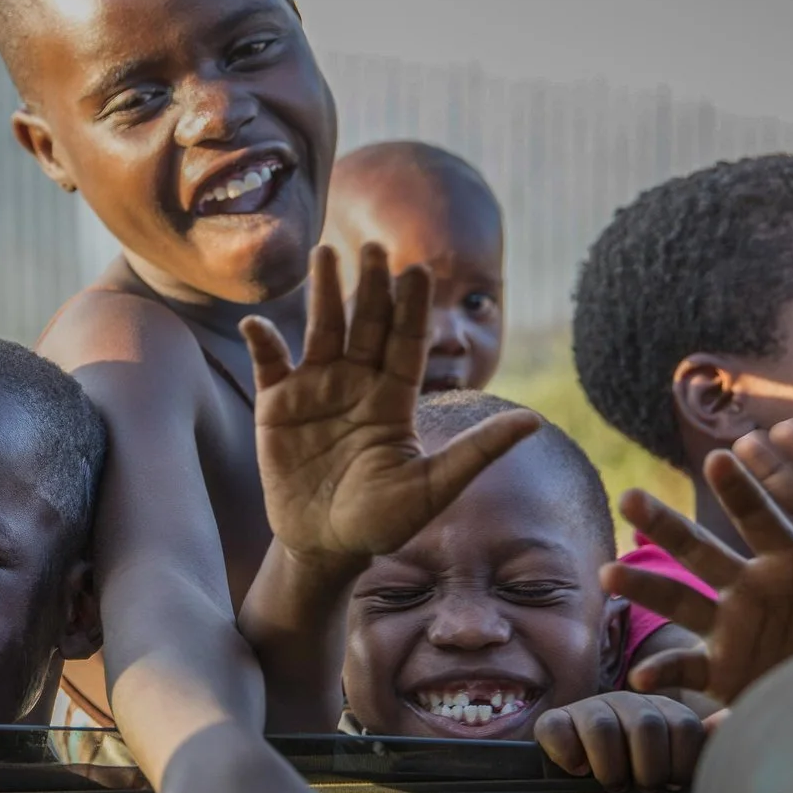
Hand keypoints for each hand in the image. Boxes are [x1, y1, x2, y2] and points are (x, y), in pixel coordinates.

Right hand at [243, 244, 537, 569]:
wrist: (325, 544)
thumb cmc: (382, 521)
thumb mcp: (432, 489)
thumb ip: (477, 452)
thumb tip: (535, 421)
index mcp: (394, 398)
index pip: (407, 342)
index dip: (413, 307)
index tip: (419, 270)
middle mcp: (356, 382)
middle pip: (367, 324)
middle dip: (373, 285)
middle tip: (376, 247)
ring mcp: (315, 389)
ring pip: (322, 329)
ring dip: (323, 293)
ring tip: (324, 253)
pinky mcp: (276, 404)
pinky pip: (270, 363)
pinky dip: (263, 342)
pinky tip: (257, 325)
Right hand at [534, 691, 704, 790]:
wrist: (584, 778)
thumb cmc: (638, 774)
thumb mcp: (675, 761)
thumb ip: (701, 743)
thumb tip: (730, 718)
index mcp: (663, 710)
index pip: (684, 728)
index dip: (680, 765)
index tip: (671, 784)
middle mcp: (627, 702)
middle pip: (646, 727)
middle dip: (647, 770)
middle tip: (642, 788)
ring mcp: (588, 708)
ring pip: (602, 728)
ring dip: (610, 768)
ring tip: (613, 784)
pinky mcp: (554, 722)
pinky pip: (558, 730)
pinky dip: (570, 757)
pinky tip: (579, 771)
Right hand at [606, 450, 792, 702]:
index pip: (761, 519)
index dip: (740, 490)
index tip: (718, 456)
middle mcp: (752, 590)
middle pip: (700, 551)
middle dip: (666, 525)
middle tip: (628, 498)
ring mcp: (732, 630)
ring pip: (678, 601)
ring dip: (644, 587)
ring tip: (607, 573)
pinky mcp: (723, 673)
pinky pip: (685, 669)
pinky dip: (662, 672)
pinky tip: (640, 676)